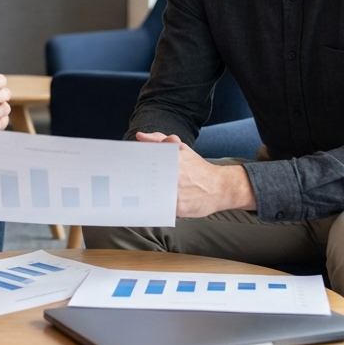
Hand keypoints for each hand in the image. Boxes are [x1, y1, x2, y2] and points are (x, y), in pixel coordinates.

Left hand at [135, 132, 254, 217]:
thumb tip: (140, 136)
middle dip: (134, 179)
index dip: (131, 163)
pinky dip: (151, 207)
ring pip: (150, 194)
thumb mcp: (182, 150)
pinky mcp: (179, 207)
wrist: (221, 187)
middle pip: (144, 177)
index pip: (145, 158)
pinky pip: (159, 208)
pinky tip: (146, 205)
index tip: (122, 167)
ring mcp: (177, 191)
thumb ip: (159, 140)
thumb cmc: (197, 169)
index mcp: (173, 156)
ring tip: (132, 194)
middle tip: (123, 183)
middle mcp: (174, 173)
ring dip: (140, 194)